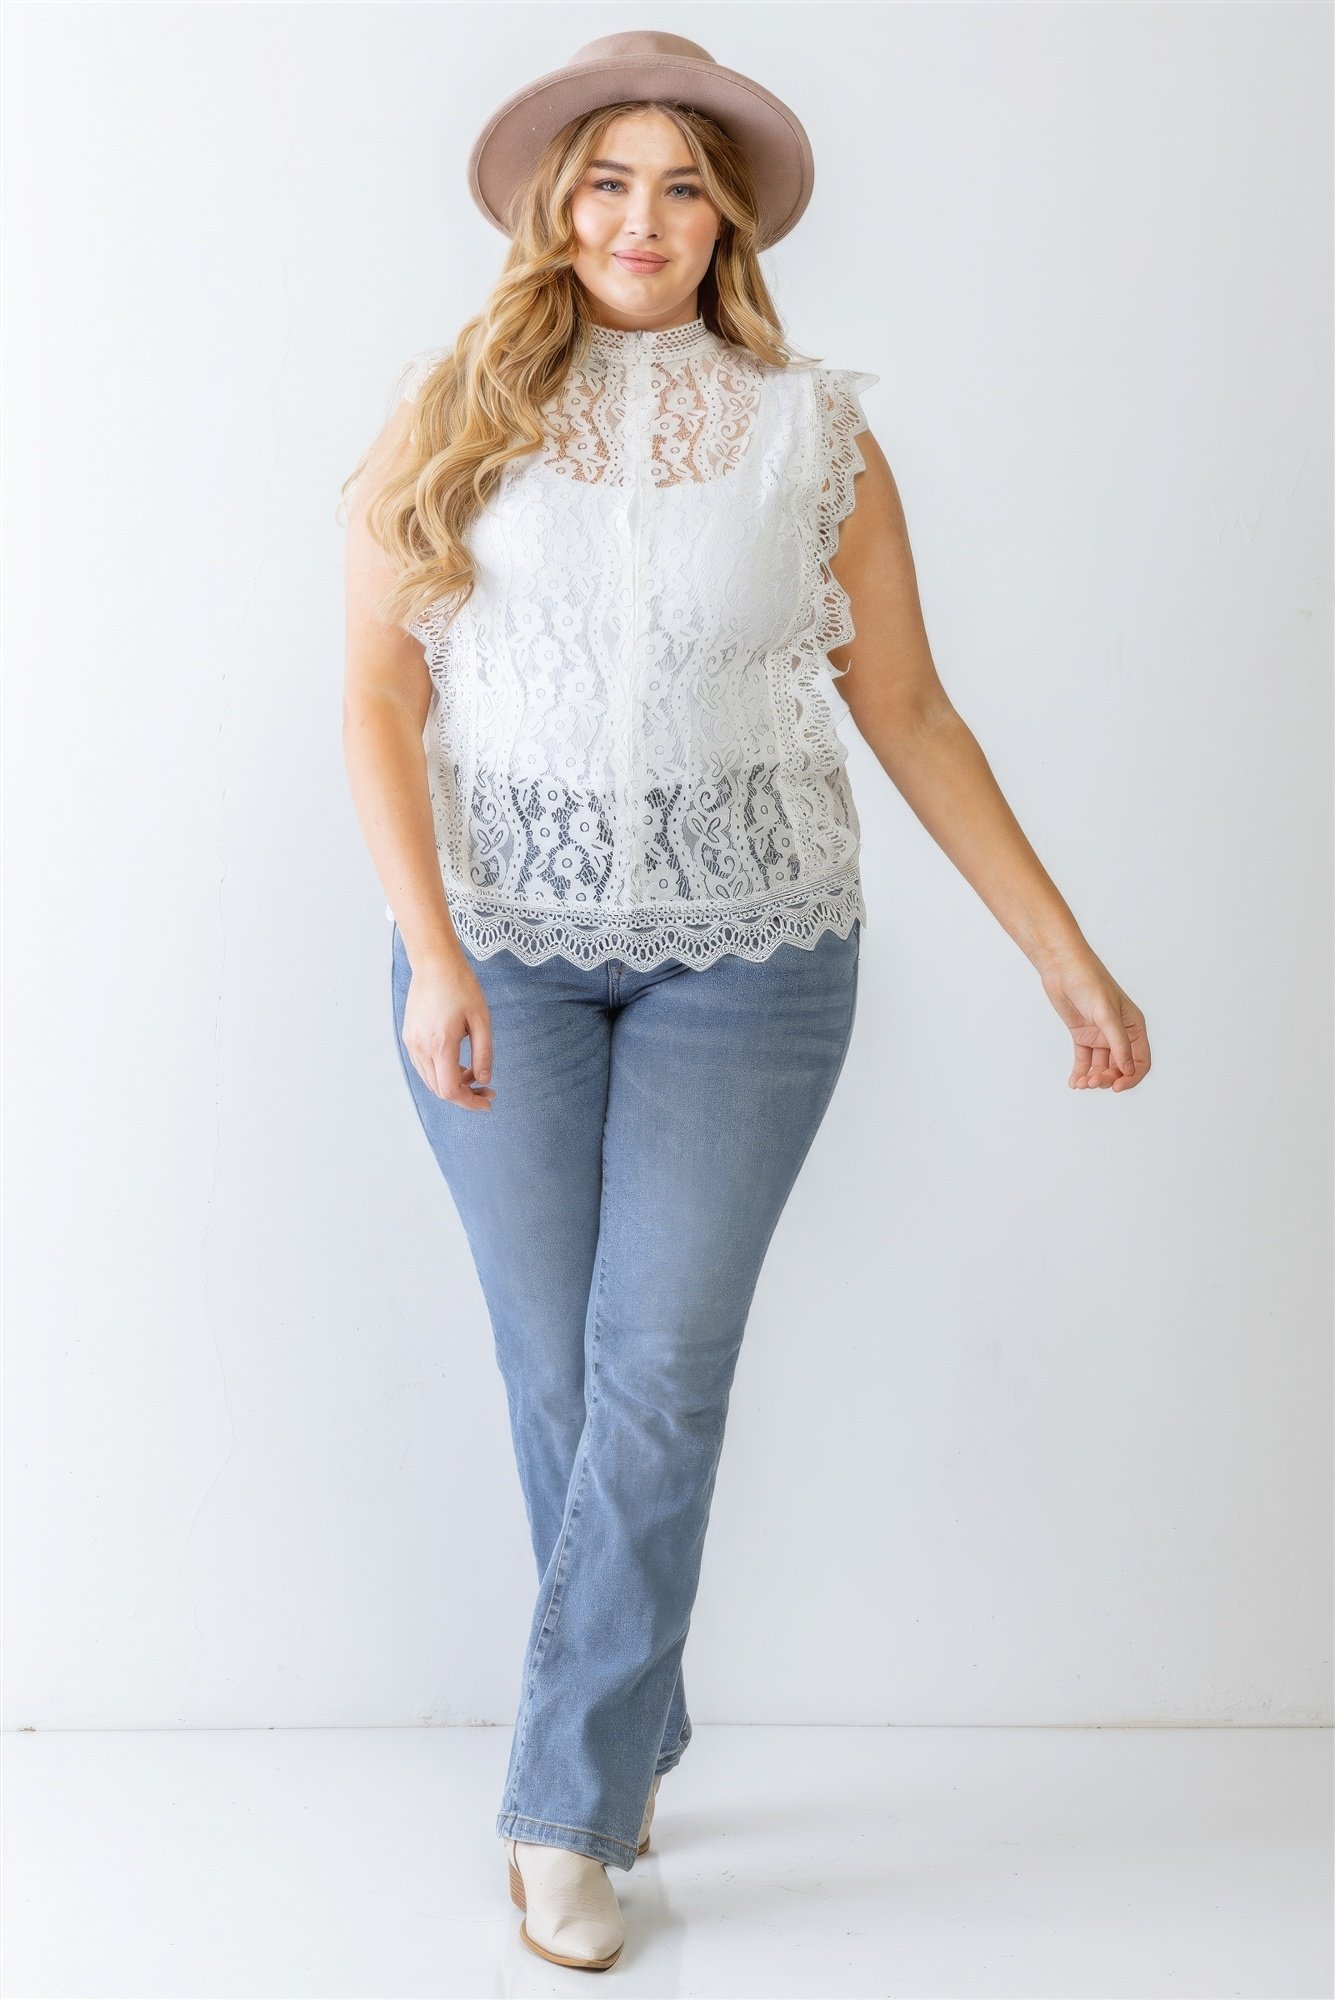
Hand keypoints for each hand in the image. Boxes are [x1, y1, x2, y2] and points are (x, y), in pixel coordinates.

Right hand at [401, 953, 496, 1110]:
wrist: (434, 964)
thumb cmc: (461, 987)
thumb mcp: (482, 1020)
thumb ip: (484, 1053)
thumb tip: (484, 1080)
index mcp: (440, 1044)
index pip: (450, 1091)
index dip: (469, 1102)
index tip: (488, 1102)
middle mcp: (421, 1048)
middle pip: (440, 1090)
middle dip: (465, 1095)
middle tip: (488, 1090)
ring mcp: (412, 1043)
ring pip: (431, 1080)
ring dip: (453, 1084)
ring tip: (475, 1073)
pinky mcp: (409, 1037)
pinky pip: (425, 1066)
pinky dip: (442, 1072)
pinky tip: (459, 1063)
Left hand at [1037, 948, 1150, 1092]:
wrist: (1062, 968)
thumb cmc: (1089, 982)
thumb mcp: (1106, 1013)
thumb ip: (1118, 1042)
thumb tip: (1127, 1070)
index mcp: (1133, 1026)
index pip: (1140, 1061)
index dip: (1131, 1077)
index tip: (1116, 1087)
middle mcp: (1119, 1033)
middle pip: (1119, 1067)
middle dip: (1108, 1078)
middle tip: (1093, 1082)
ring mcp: (1100, 1035)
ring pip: (1101, 1065)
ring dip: (1093, 1077)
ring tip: (1081, 1083)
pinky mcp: (1082, 1035)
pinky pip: (1084, 1059)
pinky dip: (1080, 1072)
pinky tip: (1074, 1081)